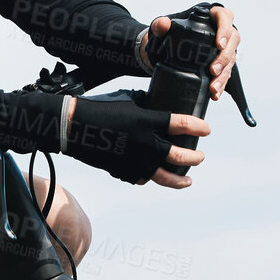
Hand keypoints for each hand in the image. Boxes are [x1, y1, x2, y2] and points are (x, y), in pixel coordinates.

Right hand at [63, 94, 209, 187]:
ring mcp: (135, 161)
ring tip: (189, 179)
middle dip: (195, 157)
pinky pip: (143, 178)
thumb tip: (159, 105)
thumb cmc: (99, 107)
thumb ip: (146, 105)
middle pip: (180, 156)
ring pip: (166, 176)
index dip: (199, 127)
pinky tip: (155, 176)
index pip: (182, 125)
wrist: (73, 127)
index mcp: (148, 121)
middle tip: (200, 155)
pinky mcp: (123, 171)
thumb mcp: (127, 99)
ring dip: (181, 179)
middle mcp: (145, 143)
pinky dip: (150, 177)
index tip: (206, 130)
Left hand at [145, 5, 240, 99]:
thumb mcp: (161, 28)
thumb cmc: (169, 32)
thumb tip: (163, 23)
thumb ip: (159, 25)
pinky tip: (214, 93)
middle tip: (213, 70)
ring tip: (213, 87)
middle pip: (233, 41)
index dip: (225, 30)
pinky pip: (226, 72)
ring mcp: (224, 47)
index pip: (224, 17)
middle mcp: (222, 31)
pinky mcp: (222, 62)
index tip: (218, 44)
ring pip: (231, 59)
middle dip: (225, 57)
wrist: (165, 48)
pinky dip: (221, 84)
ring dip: (223, 75)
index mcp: (212, 16)